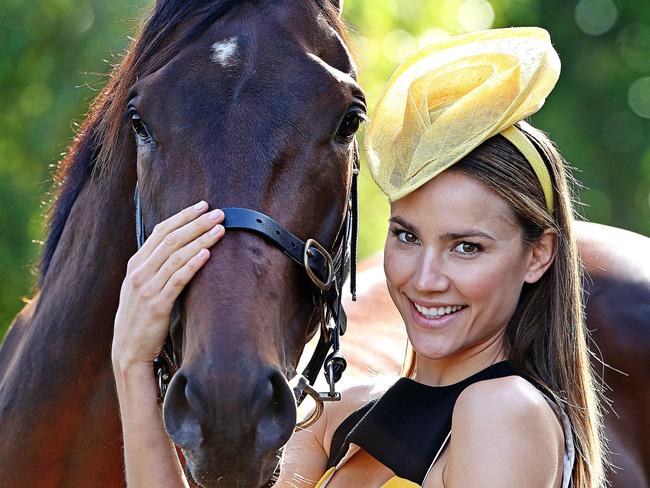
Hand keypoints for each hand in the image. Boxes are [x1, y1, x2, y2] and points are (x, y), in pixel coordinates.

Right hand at [112, 201, 224, 370]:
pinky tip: (207, 253)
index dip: (183, 216)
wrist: (128, 350)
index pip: (160, 231)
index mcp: (136, 264)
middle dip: (196, 223)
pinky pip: (177, 279)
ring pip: (176, 255)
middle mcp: (139, 272)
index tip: (203, 206)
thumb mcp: (143, 287)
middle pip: (171, 239)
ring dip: (200, 239)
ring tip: (220, 229)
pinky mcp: (157, 305)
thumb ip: (156, 267)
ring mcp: (147, 288)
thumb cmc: (141, 317)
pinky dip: (193, 264)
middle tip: (219, 212)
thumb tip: (180, 247)